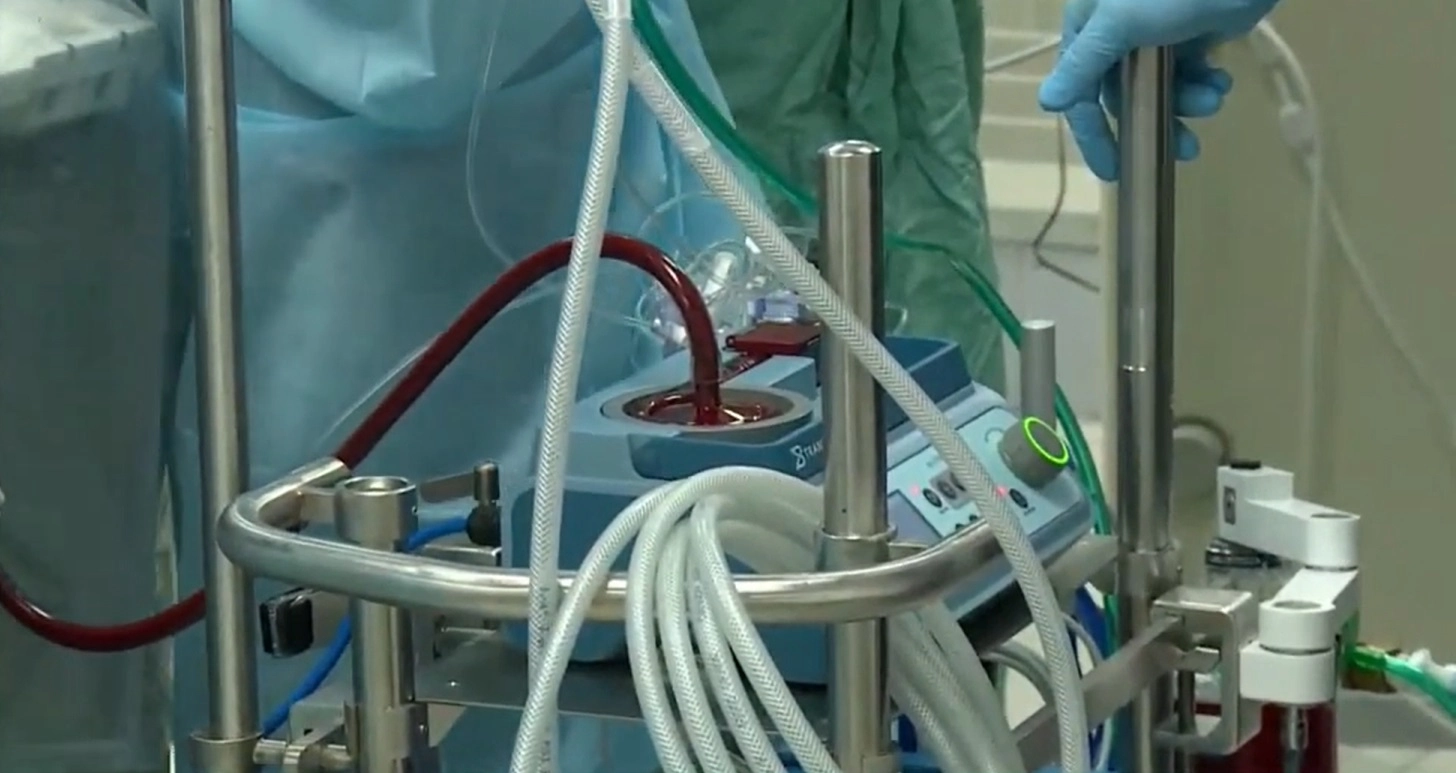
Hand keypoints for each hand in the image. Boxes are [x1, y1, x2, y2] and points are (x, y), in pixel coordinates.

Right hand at [1038, 0, 1278, 180]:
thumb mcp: (1120, 24)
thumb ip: (1083, 65)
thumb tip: (1045, 103)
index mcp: (1089, 27)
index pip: (1081, 92)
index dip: (1095, 133)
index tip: (1115, 170)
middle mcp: (1115, 34)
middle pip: (1125, 96)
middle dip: (1158, 119)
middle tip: (1188, 148)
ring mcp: (1154, 35)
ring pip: (1159, 89)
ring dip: (1188, 103)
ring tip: (1215, 98)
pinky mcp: (1190, 35)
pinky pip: (1187, 74)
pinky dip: (1205, 84)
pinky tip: (1222, 81)